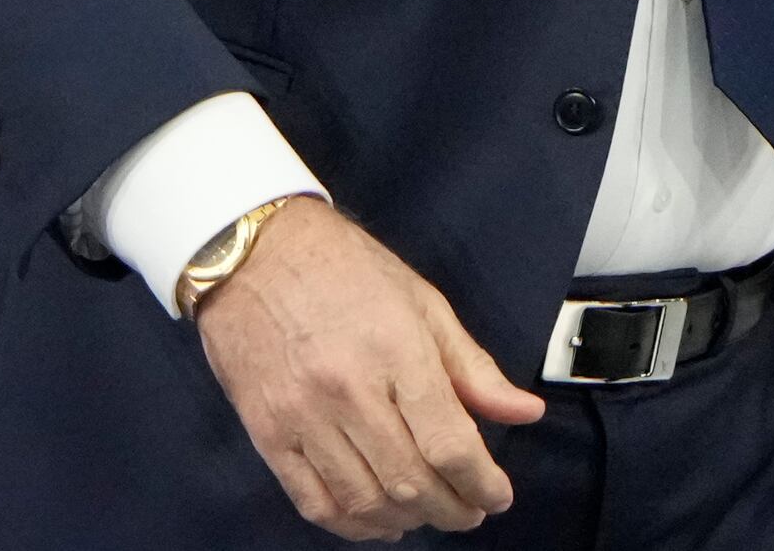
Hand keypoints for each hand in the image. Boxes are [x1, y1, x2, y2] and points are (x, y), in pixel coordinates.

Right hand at [193, 197, 544, 537]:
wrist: (249, 250)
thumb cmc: (341, 267)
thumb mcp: (421, 301)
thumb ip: (472, 366)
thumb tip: (525, 413)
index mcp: (396, 350)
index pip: (450, 445)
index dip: (483, 484)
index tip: (496, 496)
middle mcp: (348, 390)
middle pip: (412, 482)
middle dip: (453, 511)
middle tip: (469, 510)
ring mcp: (302, 415)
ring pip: (366, 501)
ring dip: (407, 520)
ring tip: (426, 511)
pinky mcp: (266, 432)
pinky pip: (314, 502)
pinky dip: (353, 525)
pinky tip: (377, 519)